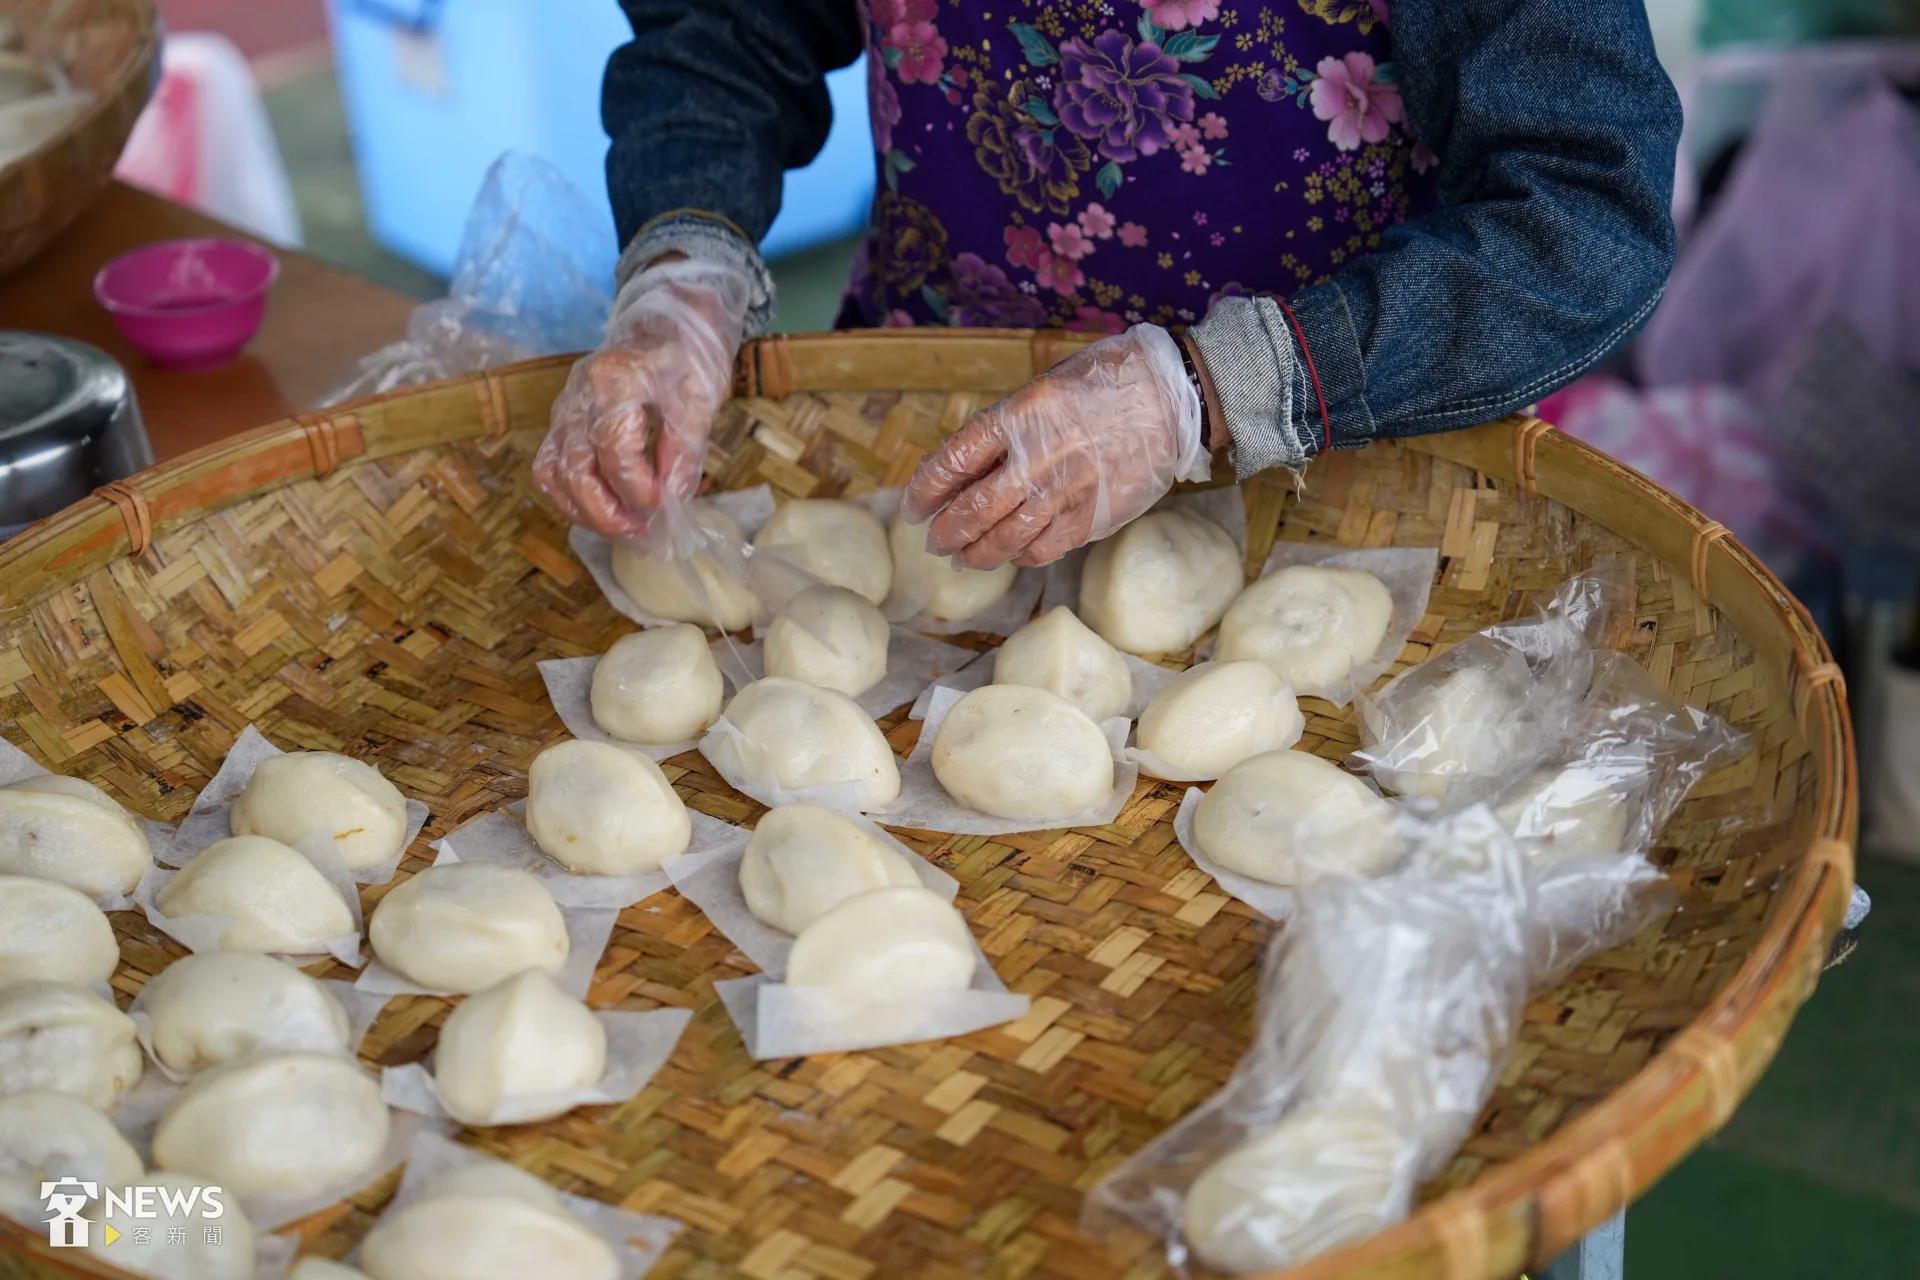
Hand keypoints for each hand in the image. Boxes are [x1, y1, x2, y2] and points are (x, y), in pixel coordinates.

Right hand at [533, 259, 750, 537]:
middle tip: (640, 531)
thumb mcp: (700, 399)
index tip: (664, 506)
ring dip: (584, 511)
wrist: (669, 321)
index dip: (637, 487)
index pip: (614, 449)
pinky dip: (569, 496)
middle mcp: (578, 394)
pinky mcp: (563, 420)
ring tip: (623, 527)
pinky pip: (549, 466)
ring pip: (553, 473)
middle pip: (575, 468)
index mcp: (614, 380)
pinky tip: (601, 510)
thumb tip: (671, 501)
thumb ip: (683, 452)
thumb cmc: (688, 355)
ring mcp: (565, 408)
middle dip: (606, 512)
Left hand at [900, 324, 1209, 568]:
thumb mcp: (1045, 386)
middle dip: (946, 532)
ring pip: (1005, 538)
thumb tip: (962, 467)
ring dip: (976, 553)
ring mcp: (1066, 491)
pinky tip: (1011, 556)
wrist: (1171, 396)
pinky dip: (1020, 556)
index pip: (953, 461)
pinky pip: (1044, 548)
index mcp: (1018, 416)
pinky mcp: (1092, 516)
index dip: (925, 490)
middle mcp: (1037, 457)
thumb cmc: (1104, 382)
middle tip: (934, 542)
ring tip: (963, 558)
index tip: (914, 507)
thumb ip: (1005, 427)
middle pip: (973, 510)